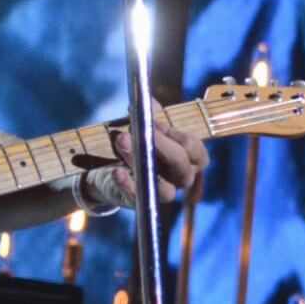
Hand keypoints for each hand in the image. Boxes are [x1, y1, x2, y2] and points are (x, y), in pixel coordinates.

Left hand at [91, 109, 209, 206]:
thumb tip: (147, 101)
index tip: (153, 122)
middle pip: (181, 165)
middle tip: (137, 128)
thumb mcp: (145, 129)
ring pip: (162, 185)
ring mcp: (162, 193)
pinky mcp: (141, 202)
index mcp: (189, 158)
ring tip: (122, 140)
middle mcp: (181, 178)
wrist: (109, 170)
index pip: (195, 149)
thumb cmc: (137, 145)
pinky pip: (137, 196)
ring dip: (139, 160)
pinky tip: (116, 171)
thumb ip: (150, 115)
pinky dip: (126, 183)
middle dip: (160, 145)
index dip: (175, 134)